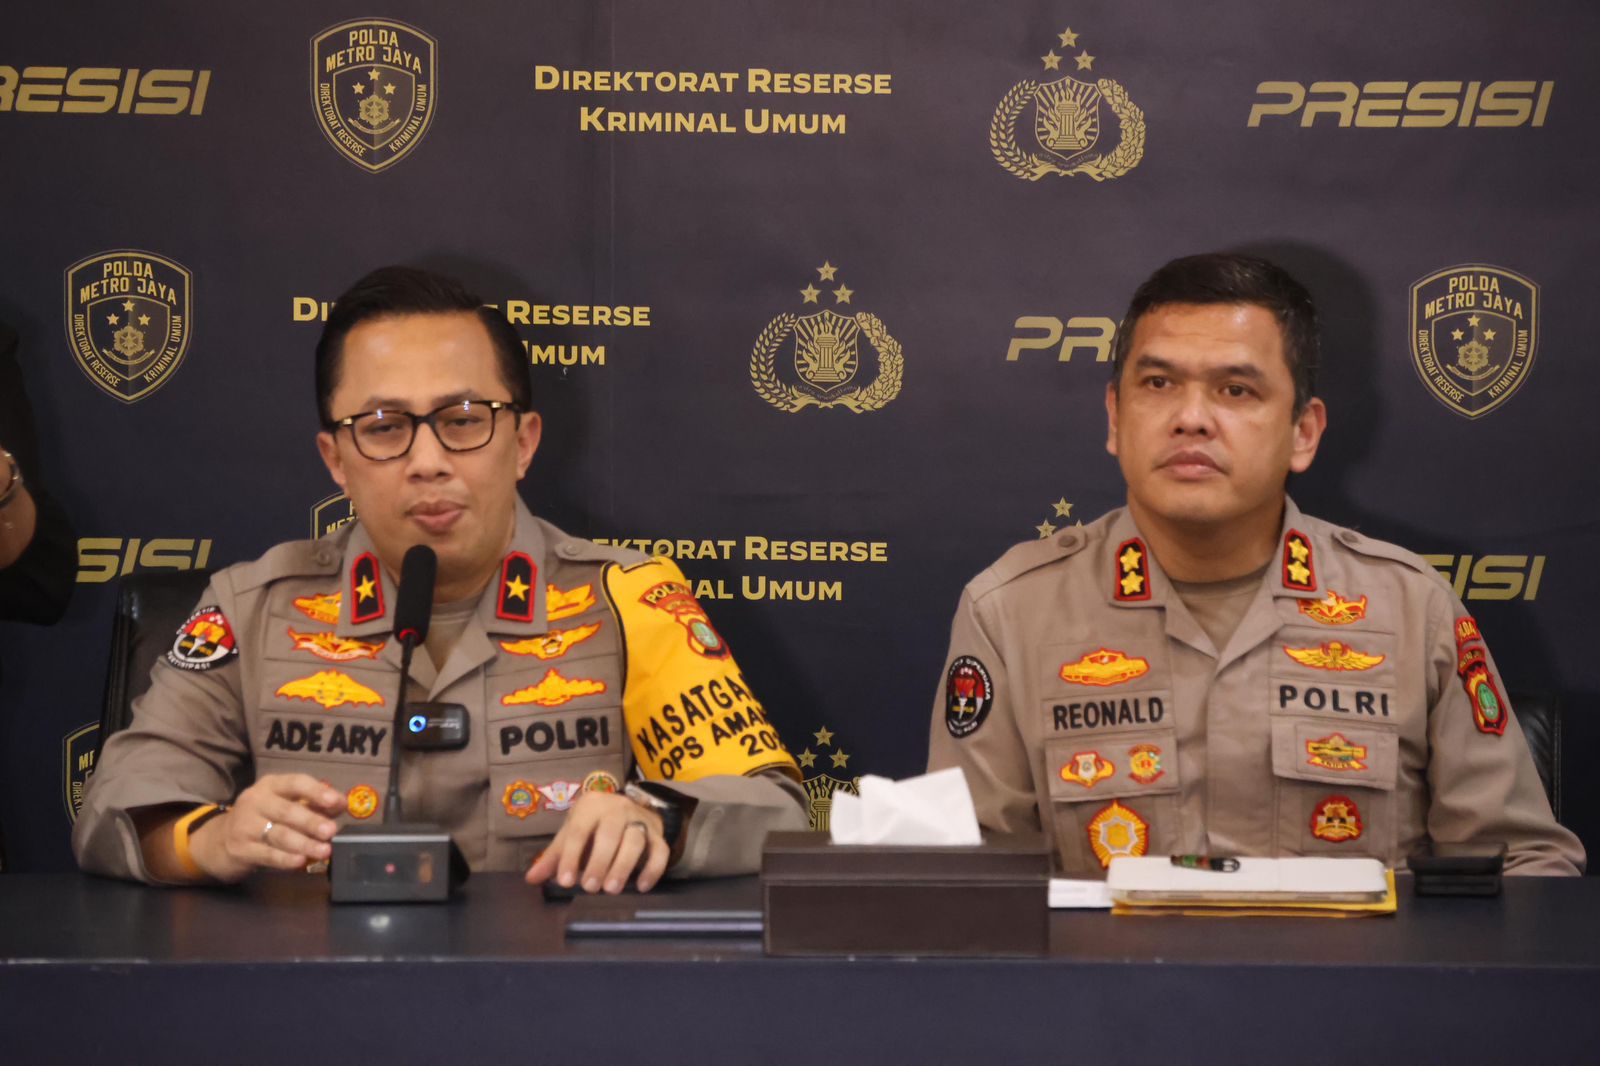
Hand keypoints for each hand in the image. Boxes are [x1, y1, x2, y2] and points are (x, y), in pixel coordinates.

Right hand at [191, 774, 343, 881]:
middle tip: (331, 831)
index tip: (338, 802)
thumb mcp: (283, 805)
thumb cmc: (261, 819)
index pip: (296, 782)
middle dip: (311, 821)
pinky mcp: (240, 849)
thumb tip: (342, 805)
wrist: (218, 841)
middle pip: (287, 811)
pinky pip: (266, 854)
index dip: (317, 791)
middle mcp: (255, 801)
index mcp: (271, 785)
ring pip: (278, 834)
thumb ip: (312, 804)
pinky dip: (285, 859)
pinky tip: (300, 862)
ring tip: (324, 851)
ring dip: (303, 843)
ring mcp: (244, 825)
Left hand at [524, 790, 668, 893]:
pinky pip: (660, 850)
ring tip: (611, 889)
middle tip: (590, 888)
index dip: (571, 856)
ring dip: (623, 865)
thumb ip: (555, 856)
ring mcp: (640, 820)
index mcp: (591, 805)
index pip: (579, 830)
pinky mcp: (658, 834)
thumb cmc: (594, 824)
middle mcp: (617, 808)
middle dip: (599, 861)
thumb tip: (531, 879)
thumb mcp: (573, 832)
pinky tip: (642, 887)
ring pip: (635, 840)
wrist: (630, 807)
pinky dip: (653, 869)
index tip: (565, 882)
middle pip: (610, 833)